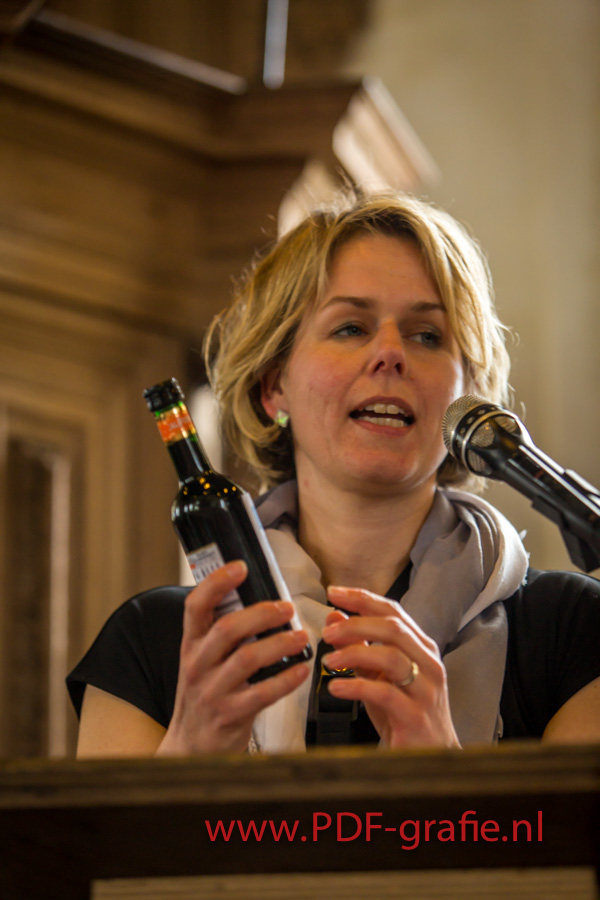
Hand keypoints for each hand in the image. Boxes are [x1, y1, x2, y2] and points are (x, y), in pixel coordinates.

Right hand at [157, 560, 309, 754]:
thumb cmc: (206, 693)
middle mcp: (197, 664)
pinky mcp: (230, 715)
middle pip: (227, 629)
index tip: (240, 567)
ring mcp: (212, 691)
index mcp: (191, 644)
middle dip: (261, 613)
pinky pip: (262, 693)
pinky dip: (286, 680)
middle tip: (288, 607)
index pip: (195, 606)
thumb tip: (260, 600)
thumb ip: (221, 634)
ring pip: (247, 658)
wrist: (190, 747)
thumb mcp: (202, 660)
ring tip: (302, 636)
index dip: (216, 583)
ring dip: (279, 643)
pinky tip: (301, 669)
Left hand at [321, 586, 460, 748]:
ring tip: (329, 661)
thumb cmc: (402, 714)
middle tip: (327, 631)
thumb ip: (359, 648)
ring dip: (354, 654)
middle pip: (392, 628)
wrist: (430, 757)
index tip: (334, 592)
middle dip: (355, 624)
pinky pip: (385, 693)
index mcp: (421, 647)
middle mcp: (428, 663)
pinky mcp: (416, 715)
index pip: (393, 611)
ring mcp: (425, 689)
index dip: (362, 598)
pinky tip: (336, 688)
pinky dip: (356, 687)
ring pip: (390, 656)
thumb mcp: (378, 676)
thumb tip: (334, 618)